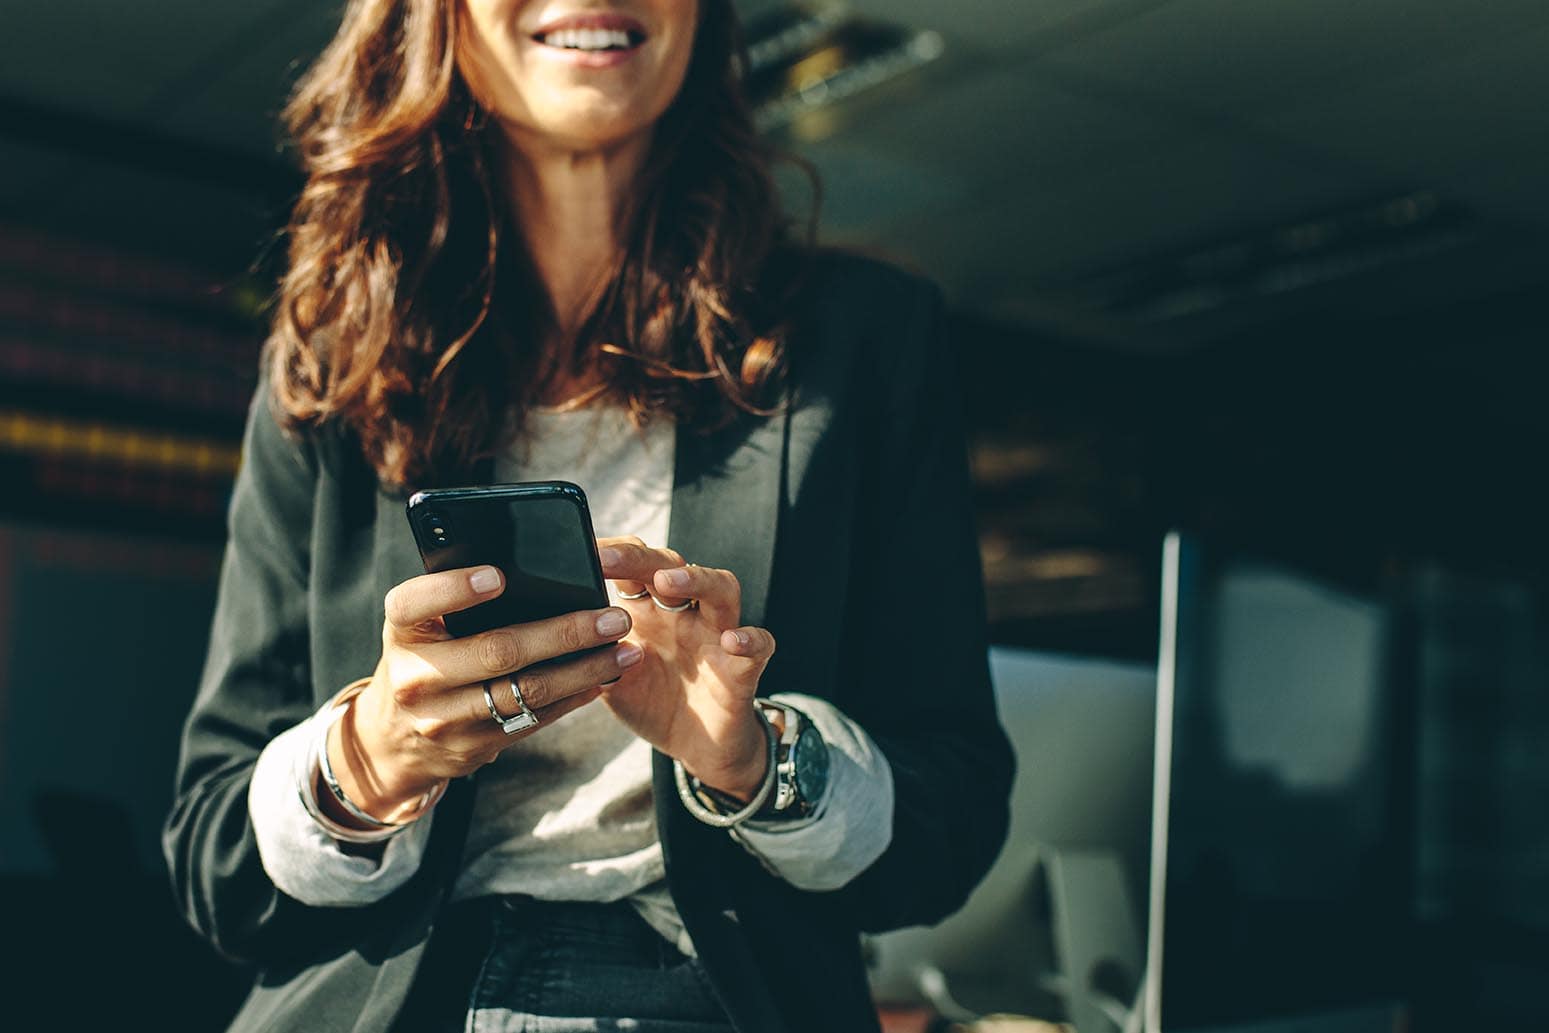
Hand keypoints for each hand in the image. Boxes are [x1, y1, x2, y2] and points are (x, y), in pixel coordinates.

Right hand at [325, 565, 640, 824]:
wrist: (393, 737)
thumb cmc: (425, 654)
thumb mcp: (423, 624)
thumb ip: (457, 597)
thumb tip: (533, 566)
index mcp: (400, 630)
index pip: (415, 603)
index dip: (455, 589)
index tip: (498, 575)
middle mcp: (415, 676)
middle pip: (497, 651)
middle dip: (564, 633)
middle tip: (612, 617)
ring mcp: (443, 718)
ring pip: (526, 691)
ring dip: (584, 670)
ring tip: (625, 649)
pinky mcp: (472, 747)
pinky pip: (532, 719)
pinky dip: (573, 696)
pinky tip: (603, 677)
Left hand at [597, 537, 776, 800]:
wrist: (698, 747)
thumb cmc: (652, 702)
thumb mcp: (608, 679)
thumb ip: (586, 655)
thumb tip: (542, 634)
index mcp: (647, 611)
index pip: (632, 567)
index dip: (610, 554)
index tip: (578, 552)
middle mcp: (683, 614)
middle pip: (671, 565)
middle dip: (640, 558)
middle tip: (609, 558)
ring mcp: (716, 636)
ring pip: (721, 589)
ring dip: (696, 578)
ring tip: (668, 582)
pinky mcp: (743, 667)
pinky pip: (758, 644)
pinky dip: (750, 639)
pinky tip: (732, 640)